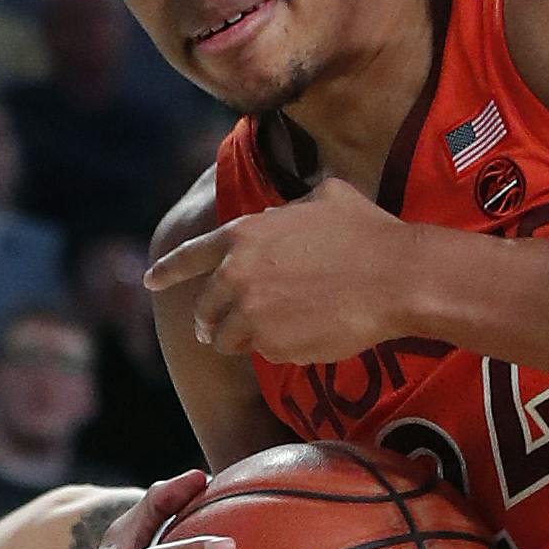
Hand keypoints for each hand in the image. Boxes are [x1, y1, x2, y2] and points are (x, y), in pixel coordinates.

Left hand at [144, 178, 416, 362]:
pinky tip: (310, 334)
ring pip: (229, 338)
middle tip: (225, 327)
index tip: (150, 282)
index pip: (188, 257)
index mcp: (243, 236)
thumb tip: (285, 209)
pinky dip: (280, 348)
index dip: (167, 271)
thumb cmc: (369, 232)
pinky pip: (265, 354)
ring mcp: (253, 316)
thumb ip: (292, 204)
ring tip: (275, 332)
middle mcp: (237, 277)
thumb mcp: (327, 195)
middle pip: (206, 309)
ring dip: (245, 338)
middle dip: (213, 319)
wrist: (399, 279)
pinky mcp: (274, 347)